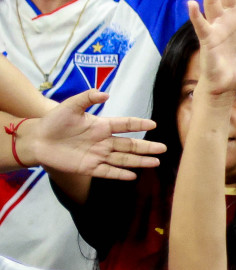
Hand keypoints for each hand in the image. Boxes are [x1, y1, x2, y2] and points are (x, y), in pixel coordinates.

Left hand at [15, 92, 163, 180]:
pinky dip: (119, 174)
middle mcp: (103, 141)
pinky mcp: (88, 167)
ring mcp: (97, 155)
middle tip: (163, 148)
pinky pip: (107, 172)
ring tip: (156, 162)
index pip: (125, 125)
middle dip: (146, 147)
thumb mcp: (70, 106)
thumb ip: (88, 98)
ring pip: (123, 159)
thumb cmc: (54, 121)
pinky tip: (133, 176)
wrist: (37, 140)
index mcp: (102, 126)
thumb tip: (106, 94)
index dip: (139, 124)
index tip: (153, 125)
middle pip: (129, 145)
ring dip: (139, 161)